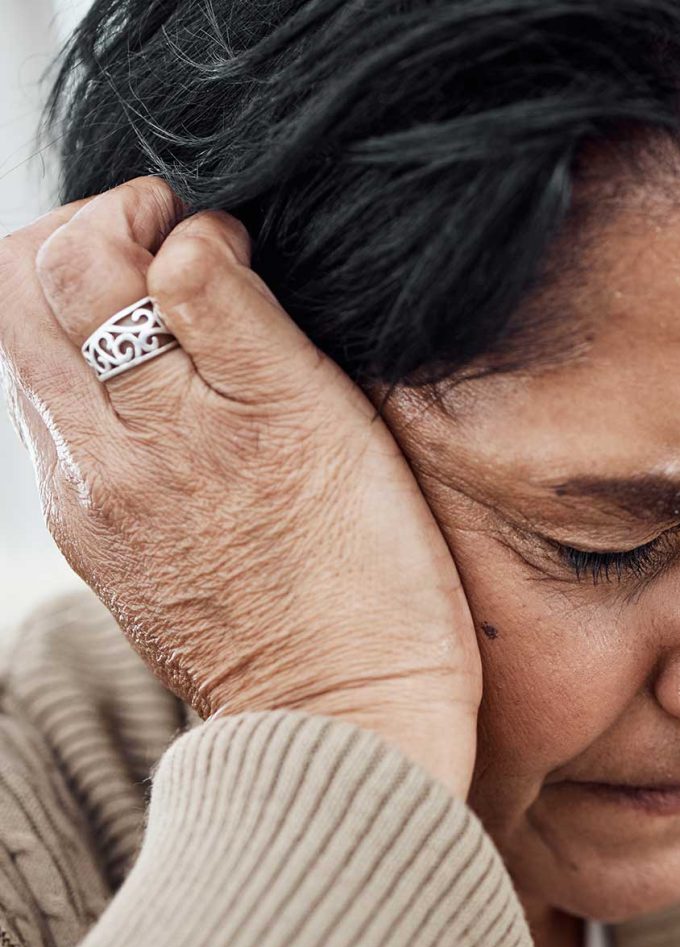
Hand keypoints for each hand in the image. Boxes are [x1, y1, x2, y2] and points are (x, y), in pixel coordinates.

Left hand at [0, 178, 480, 796]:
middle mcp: (90, 465)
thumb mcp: (318, 425)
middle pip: (21, 302)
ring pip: (43, 364)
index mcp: (142, 423)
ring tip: (190, 318)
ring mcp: (92, 511)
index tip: (205, 219)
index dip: (133, 211)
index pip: (69, 260)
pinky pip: (77, 432)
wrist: (344, 722)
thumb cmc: (363, 582)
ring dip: (100, 312)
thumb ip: (234, 318)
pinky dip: (115, 382)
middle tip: (180, 249)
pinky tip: (189, 401)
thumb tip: (186, 235)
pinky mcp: (111, 548)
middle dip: (90, 243)